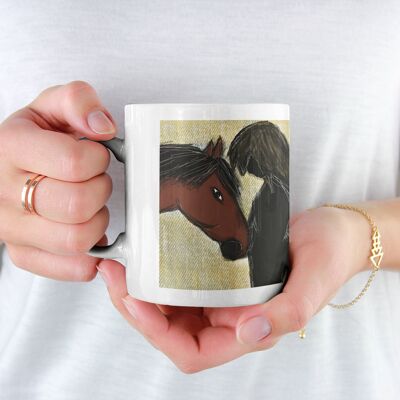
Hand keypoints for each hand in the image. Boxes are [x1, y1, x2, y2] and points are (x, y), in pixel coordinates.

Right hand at [0, 81, 115, 280]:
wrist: (7, 166)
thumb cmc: (37, 139)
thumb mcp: (51, 106)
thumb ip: (78, 101)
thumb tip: (102, 127)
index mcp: (11, 148)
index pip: (74, 163)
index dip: (98, 159)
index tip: (95, 156)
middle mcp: (2, 192)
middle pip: (77, 205)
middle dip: (100, 190)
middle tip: (95, 181)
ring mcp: (11, 229)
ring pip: (78, 240)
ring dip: (99, 221)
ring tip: (91, 205)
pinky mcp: (24, 254)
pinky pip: (73, 268)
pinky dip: (93, 255)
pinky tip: (92, 233)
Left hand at [97, 206, 369, 372]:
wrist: (333, 231)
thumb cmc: (329, 253)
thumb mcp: (314, 279)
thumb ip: (287, 312)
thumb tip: (248, 333)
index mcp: (251, 328)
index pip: (192, 350)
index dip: (158, 333)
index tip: (135, 301)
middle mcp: (231, 317)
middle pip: (170, 330)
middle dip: (136, 308)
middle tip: (114, 276)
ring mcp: (223, 296)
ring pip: (170, 307)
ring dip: (141, 291)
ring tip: (120, 266)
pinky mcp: (219, 274)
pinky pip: (181, 282)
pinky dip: (158, 274)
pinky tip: (146, 257)